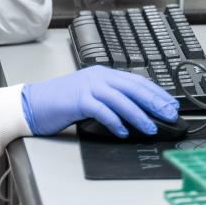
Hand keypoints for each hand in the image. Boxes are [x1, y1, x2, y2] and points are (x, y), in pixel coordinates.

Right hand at [21, 66, 179, 137]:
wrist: (34, 102)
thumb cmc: (62, 101)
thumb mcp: (90, 94)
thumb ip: (110, 98)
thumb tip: (138, 110)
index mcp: (101, 73)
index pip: (135, 80)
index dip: (156, 92)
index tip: (171, 104)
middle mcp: (96, 76)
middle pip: (131, 86)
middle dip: (153, 101)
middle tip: (169, 114)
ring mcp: (87, 86)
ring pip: (119, 98)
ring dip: (137, 114)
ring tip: (150, 128)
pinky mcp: (77, 100)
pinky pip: (101, 110)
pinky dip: (114, 121)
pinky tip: (122, 131)